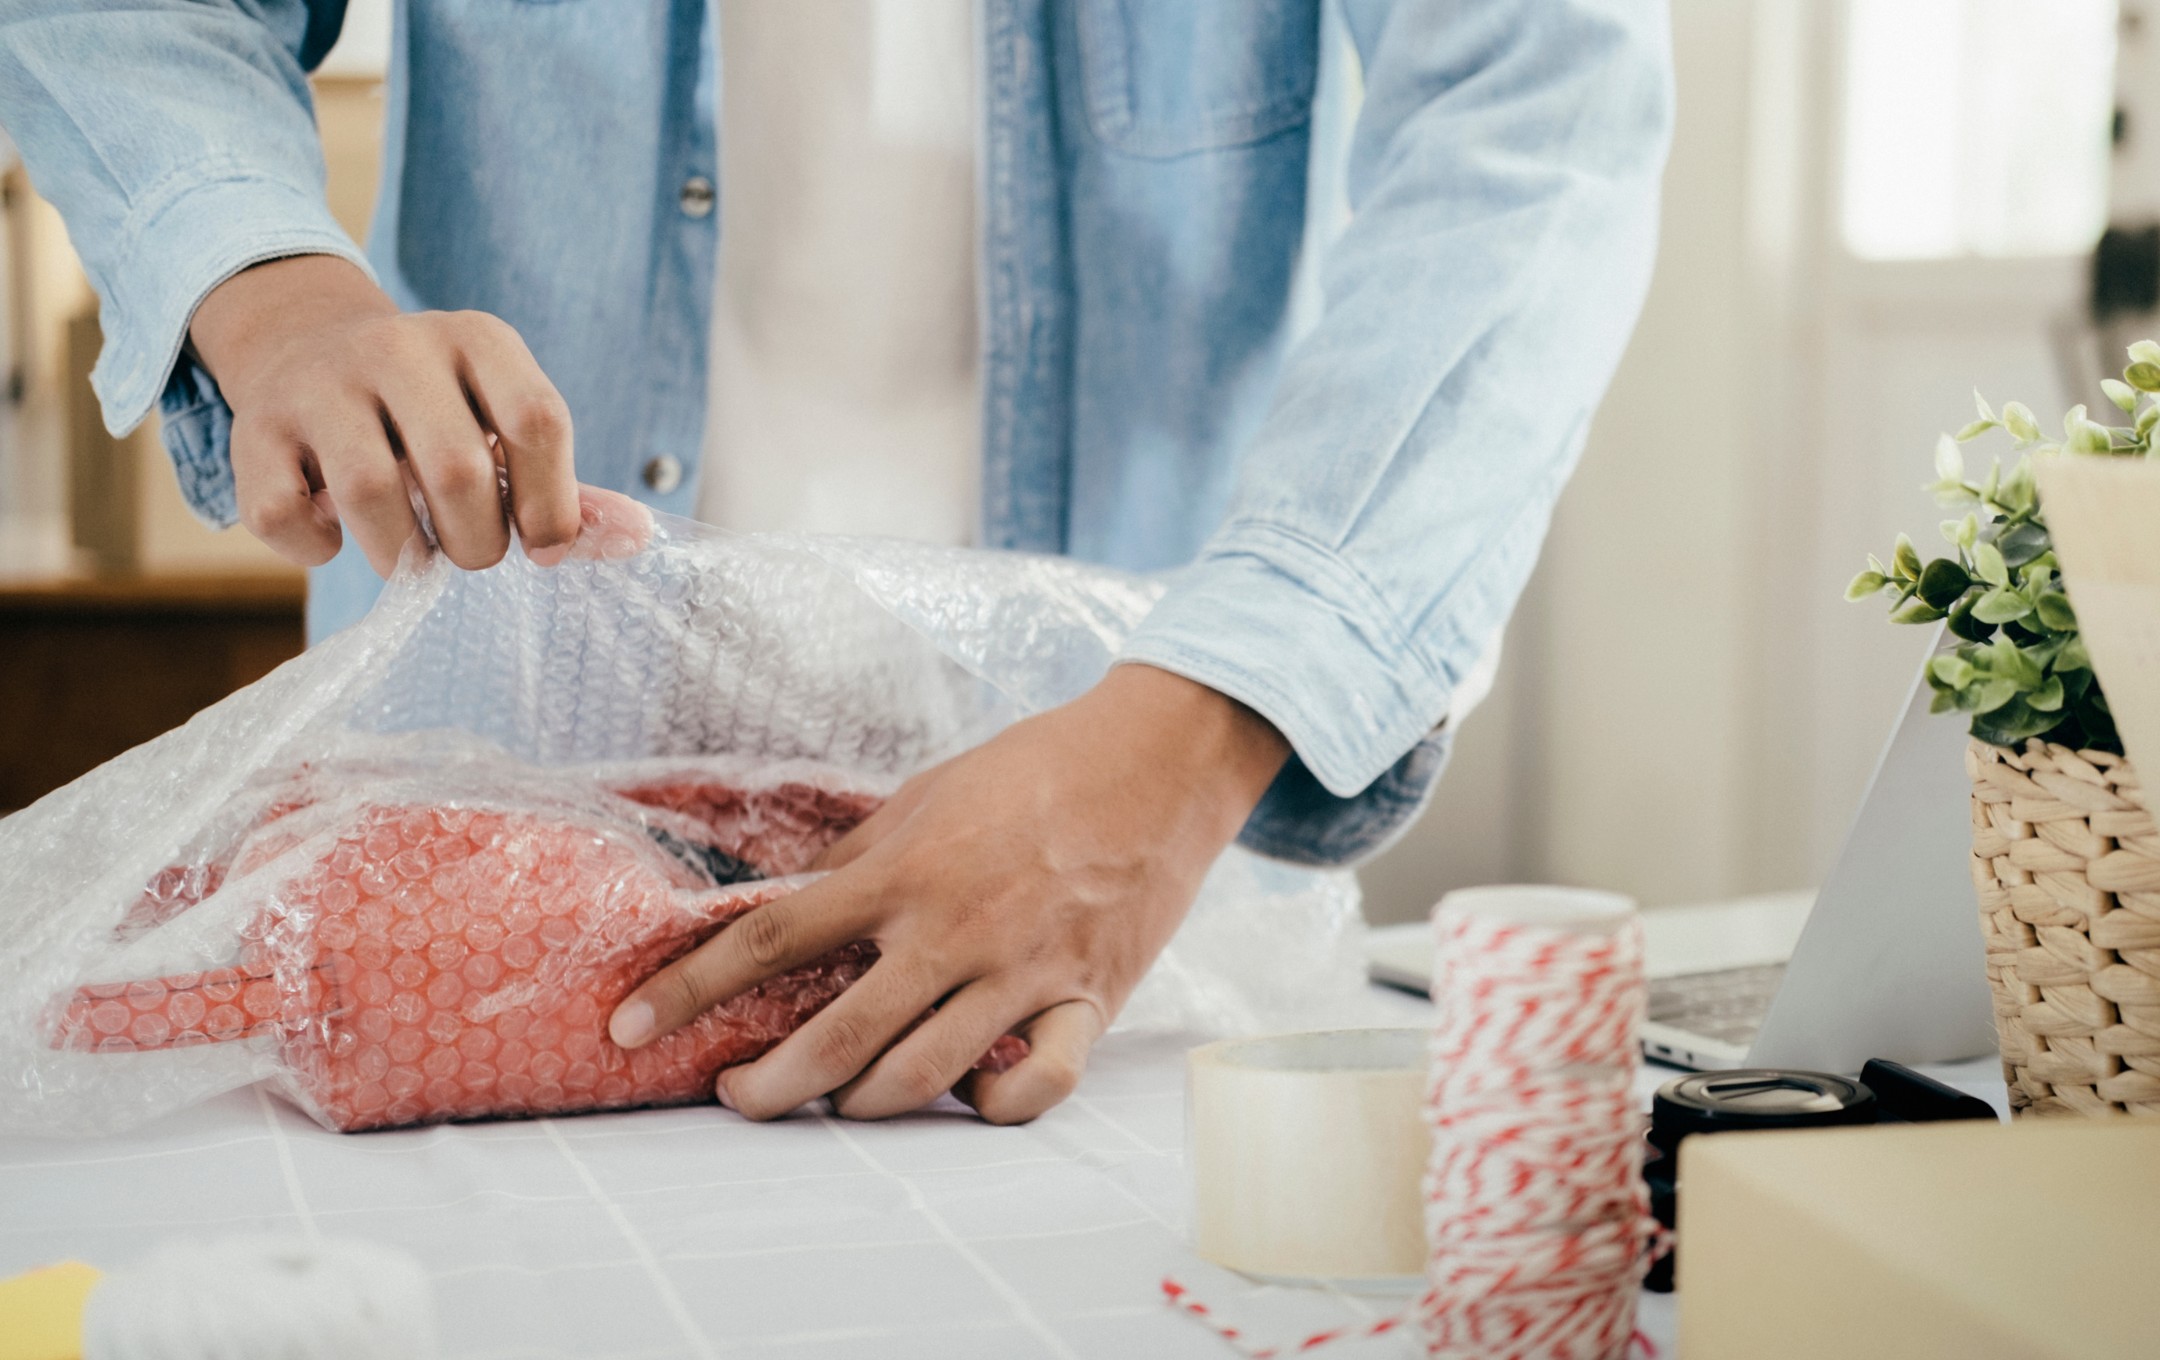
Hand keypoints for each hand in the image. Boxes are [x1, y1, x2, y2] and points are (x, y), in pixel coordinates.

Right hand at [189, 254, 579, 576]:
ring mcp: (320, 383)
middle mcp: (398, 348)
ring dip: (402, 554)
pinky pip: (286, 515)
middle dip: (477, 543)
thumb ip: (567, 485)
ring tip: (412, 555)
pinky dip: (317, 549)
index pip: (538, 421)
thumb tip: (637, 538)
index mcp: (478, 340)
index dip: (551, 504)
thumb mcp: (503, 422)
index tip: (542, 545)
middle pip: (457, 469)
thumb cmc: (434, 411)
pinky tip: (335, 536)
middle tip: (471, 553)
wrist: (306, 347)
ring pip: (370, 493)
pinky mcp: (256, 429)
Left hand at [608, 663, 1290, 1123]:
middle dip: (764, 1085)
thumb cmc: (1036, 769)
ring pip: (920, 1076)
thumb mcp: (929, 792)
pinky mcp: (1088, 1000)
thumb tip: (795, 902)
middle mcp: (953, 928)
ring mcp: (1022, 971)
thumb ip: (861, 856)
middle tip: (733, 1094)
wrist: (1157, 760)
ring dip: (860, 1104)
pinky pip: (1037, 1086)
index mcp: (903, 870)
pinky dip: (993, 1105)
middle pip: (834, 1035)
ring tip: (834, 1100)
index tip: (631, 1024)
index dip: (690, 986)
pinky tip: (969, 1095)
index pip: (772, 936)